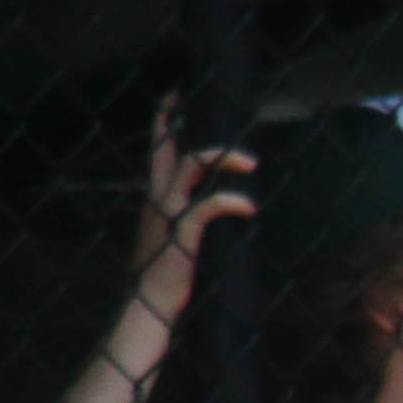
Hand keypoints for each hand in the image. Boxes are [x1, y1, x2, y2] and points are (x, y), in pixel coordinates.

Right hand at [128, 101, 254, 305]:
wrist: (152, 306)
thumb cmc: (169, 274)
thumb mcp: (176, 236)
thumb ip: (188, 216)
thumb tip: (216, 204)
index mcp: (157, 196)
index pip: (159, 150)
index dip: (165, 120)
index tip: (177, 96)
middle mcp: (158, 197)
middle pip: (167, 146)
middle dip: (180, 119)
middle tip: (197, 100)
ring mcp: (168, 213)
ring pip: (189, 167)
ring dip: (222, 158)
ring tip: (251, 162)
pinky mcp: (182, 233)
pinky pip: (206, 207)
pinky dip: (231, 202)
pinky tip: (249, 207)